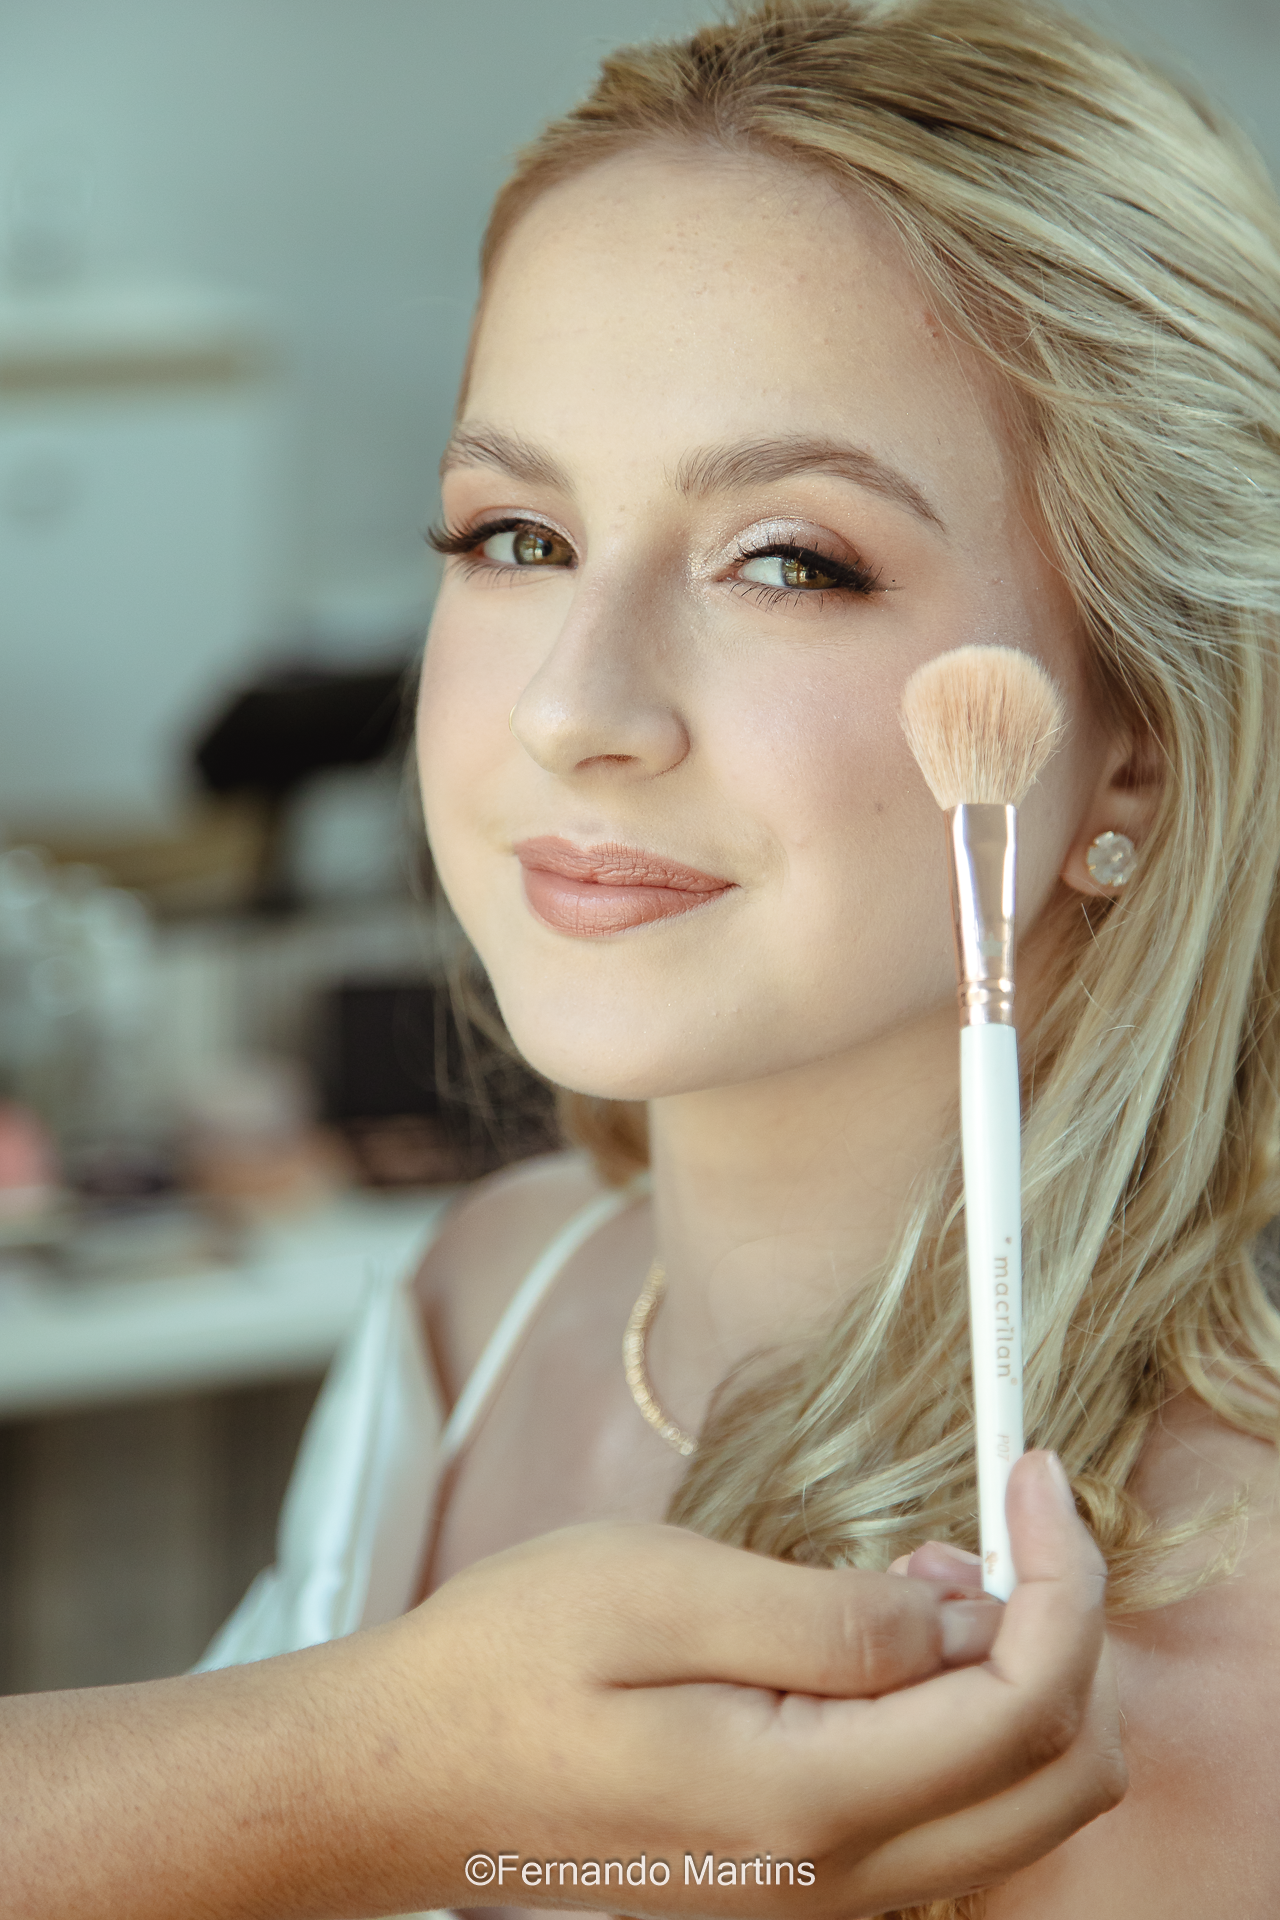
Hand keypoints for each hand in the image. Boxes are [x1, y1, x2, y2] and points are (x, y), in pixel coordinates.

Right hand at [342, 1447, 1122, 1916]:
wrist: (401, 1774)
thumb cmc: (508, 1662)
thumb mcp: (659, 1590)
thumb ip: (826, 1615)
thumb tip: (962, 1618)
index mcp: (806, 1804)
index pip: (1024, 1709)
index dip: (1063, 1581)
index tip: (1035, 1474)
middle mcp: (834, 1882)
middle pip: (1055, 1780)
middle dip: (1063, 1635)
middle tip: (994, 1526)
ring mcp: (817, 1898)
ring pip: (1013, 1807)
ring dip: (1010, 1677)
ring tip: (918, 1571)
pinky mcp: (793, 1882)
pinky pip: (943, 1819)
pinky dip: (958, 1720)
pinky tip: (875, 1635)